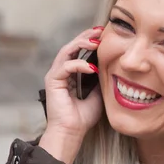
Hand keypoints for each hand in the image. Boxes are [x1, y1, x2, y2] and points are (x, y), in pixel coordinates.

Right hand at [39, 26, 103, 163]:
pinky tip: (92, 68)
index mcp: (70, 73)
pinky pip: (65, 66)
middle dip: (86, 36)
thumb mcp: (98, 93)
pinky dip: (79, 64)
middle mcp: (61, 71)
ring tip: (96, 42)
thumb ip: (100, 78)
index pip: (79, 50)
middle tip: (100, 31)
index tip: (104, 34)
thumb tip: (111, 65)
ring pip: (66, 51)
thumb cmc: (83, 117)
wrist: (72, 132)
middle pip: (72, 45)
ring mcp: (55, 75)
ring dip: (81, 44)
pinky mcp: (52, 81)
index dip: (90, 40)